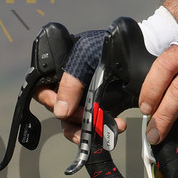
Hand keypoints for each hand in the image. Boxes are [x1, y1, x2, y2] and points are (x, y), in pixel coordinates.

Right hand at [32, 8, 177, 141]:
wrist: (135, 50)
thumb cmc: (105, 46)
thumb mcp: (84, 56)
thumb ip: (71, 81)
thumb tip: (61, 111)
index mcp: (60, 74)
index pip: (42, 92)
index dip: (49, 101)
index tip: (63, 109)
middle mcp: (70, 89)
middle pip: (59, 113)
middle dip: (72, 121)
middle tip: (88, 118)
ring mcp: (85, 100)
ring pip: (76, 124)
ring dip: (88, 130)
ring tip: (104, 128)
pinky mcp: (101, 109)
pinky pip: (95, 126)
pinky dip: (103, 130)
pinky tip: (116, 126)